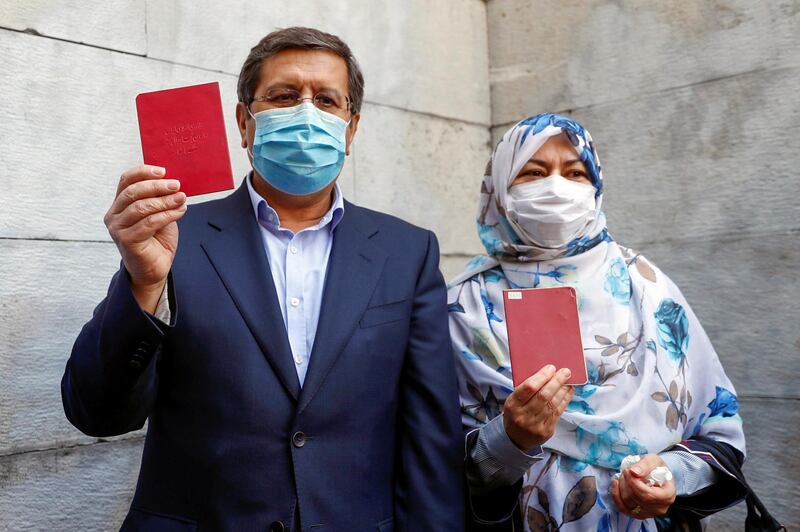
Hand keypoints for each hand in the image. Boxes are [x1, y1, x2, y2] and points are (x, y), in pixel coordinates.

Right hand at [104, 165, 186, 311]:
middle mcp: (114, 214)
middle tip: (176, 185)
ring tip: (181, 198)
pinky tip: (181, 211)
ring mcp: (118, 228)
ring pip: (142, 207)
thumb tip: (173, 182)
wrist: (154, 269)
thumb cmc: (156, 240)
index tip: (163, 171)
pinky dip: (167, 214)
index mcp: (119, 204)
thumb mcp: (159, 213)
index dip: (143, 172)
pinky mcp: (126, 240)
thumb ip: (160, 199)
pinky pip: (149, 222)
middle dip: (157, 186)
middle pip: (133, 192)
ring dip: (165, 201)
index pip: (126, 180)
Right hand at [503, 365, 574, 449]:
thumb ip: (526, 389)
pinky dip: (564, 400)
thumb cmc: (515, 414)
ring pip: (553, 404)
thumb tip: (546, 374)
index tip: (551, 368)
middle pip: (544, 396)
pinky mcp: (546, 431)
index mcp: (512, 405)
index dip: (542, 376)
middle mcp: (523, 416)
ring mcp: (535, 425)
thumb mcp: (513, 401)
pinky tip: (568, 392)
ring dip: (563, 390)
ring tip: (568, 381)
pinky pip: (558, 413)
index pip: (529, 388)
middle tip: (565, 372)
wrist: (515, 439)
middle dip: (556, 382)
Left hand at [611, 454, 675, 518]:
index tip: (628, 470)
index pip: (648, 495)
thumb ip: (645, 465)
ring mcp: (649, 513)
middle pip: (636, 499)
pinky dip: (616, 495)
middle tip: (626, 471)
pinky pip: (622, 508)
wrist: (657, 475)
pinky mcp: (638, 515)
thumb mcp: (654, 460)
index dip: (634, 483)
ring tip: (624, 476)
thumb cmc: (657, 468)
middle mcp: (660, 508)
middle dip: (626, 483)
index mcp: (668, 495)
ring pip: (627, 503)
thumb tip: (633, 472)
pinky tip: (616, 484)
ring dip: (621, 487)